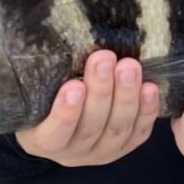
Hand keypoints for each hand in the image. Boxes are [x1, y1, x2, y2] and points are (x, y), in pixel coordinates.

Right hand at [15, 50, 158, 166]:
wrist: (58, 115)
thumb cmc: (43, 95)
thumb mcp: (33, 89)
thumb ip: (41, 72)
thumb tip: (42, 32)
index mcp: (43, 140)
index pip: (54, 133)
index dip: (65, 113)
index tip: (73, 86)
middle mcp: (72, 151)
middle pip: (91, 127)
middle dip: (101, 91)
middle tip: (104, 59)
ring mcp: (101, 151)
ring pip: (117, 129)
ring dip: (126, 96)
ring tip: (129, 66)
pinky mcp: (125, 145)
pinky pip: (139, 131)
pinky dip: (147, 110)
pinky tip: (150, 88)